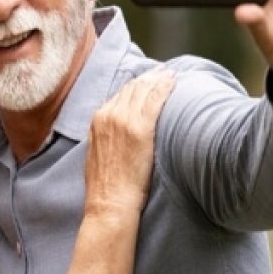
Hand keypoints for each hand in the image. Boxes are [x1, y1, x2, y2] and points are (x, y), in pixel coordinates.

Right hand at [84, 69, 175, 213]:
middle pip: (132, 88)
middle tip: (163, 72)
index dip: (136, 86)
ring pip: (144, 90)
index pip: (119, 95)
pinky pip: (155, 99)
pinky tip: (174, 81)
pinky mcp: (141, 128)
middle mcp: (108, 115)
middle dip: (148, 78)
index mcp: (97, 121)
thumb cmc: (107, 186)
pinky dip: (165, 87)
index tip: (148, 81)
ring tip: (171, 74)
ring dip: (158, 79)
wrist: (109, 201)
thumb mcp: (98, 154)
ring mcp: (124, 120)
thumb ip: (107, 137)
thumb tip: (119, 135)